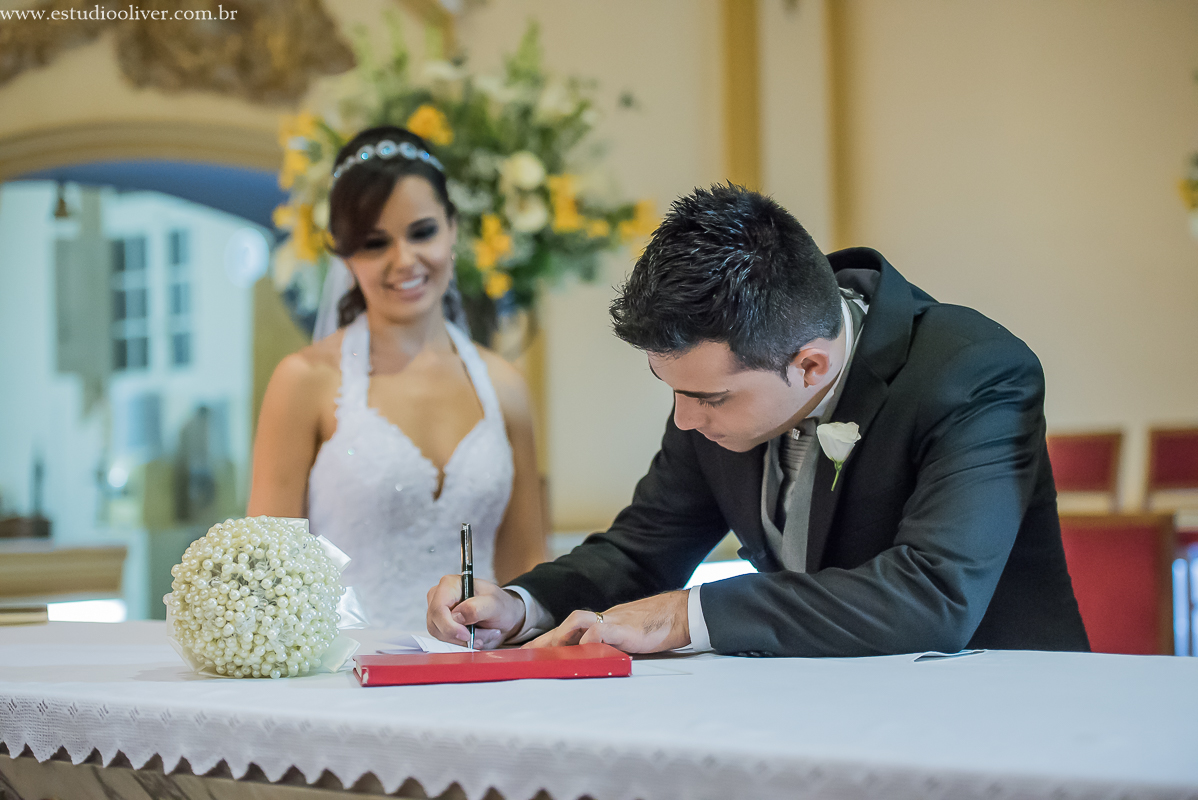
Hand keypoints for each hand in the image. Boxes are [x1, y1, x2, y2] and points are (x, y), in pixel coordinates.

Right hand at [426, 575, 526, 648]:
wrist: (503, 616)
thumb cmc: (499, 605)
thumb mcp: (494, 604)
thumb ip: (477, 608)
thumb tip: (456, 616)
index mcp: (450, 584)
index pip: (438, 609)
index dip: (449, 626)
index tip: (467, 635)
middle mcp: (439, 597)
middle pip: (437, 625)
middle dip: (461, 635)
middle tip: (484, 634)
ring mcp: (438, 612)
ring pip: (442, 636)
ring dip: (465, 640)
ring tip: (484, 634)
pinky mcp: (441, 626)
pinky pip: (447, 641)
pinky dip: (463, 643)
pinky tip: (477, 637)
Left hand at [524, 591, 689, 653]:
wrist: (678, 614)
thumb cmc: (655, 628)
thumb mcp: (627, 638)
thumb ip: (610, 645)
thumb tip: (594, 659)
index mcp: (603, 623)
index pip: (571, 629)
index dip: (549, 639)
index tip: (530, 651)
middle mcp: (603, 620)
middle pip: (568, 624)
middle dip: (546, 639)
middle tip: (528, 653)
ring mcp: (612, 621)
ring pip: (578, 620)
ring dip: (561, 635)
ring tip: (549, 651)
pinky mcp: (624, 628)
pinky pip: (600, 630)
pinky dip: (588, 639)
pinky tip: (581, 649)